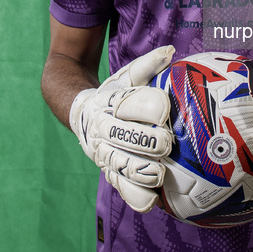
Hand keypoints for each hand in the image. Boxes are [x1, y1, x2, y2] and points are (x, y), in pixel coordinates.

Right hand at [69, 46, 174, 212]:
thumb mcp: (127, 75)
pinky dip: (136, 196)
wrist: (81, 113)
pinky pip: (121, 188)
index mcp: (109, 102)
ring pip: (120, 165)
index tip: (165, 109)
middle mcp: (103, 128)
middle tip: (167, 142)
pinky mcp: (109, 172)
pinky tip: (152, 200)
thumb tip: (170, 51)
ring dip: (141, 170)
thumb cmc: (115, 92)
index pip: (127, 103)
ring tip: (160, 172)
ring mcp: (104, 152)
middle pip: (123, 137)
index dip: (147, 106)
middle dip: (147, 141)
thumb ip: (149, 65)